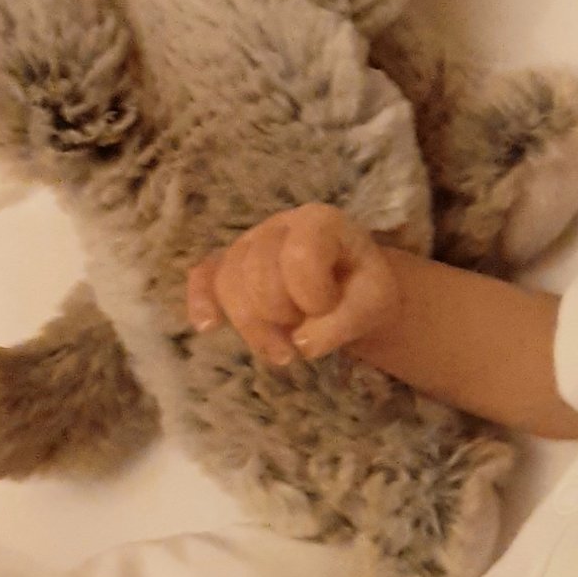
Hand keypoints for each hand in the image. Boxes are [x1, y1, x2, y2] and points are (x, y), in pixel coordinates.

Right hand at [186, 204, 399, 370]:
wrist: (353, 290)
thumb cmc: (364, 289)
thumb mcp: (375, 304)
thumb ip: (346, 322)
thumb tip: (301, 344)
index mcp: (320, 222)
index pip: (299, 255)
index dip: (311, 294)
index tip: (327, 308)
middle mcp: (279, 226)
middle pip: (255, 271)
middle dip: (280, 314)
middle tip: (306, 334)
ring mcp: (249, 243)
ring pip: (228, 282)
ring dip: (252, 327)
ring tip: (283, 354)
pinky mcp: (230, 265)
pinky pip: (204, 276)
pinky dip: (201, 300)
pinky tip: (207, 326)